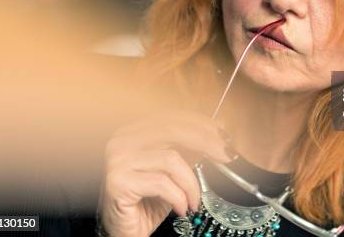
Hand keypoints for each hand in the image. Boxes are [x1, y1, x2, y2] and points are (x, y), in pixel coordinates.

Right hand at [97, 111, 234, 236]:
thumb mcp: (174, 171)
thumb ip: (190, 149)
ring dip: (191, 182)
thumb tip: (218, 130)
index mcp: (134, 131)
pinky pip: (161, 183)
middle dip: (206, 142)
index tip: (223, 134)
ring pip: (171, 159)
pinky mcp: (117, 181)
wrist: (125, 230)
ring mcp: (117, 159)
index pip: (172, 117)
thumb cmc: (146, 201)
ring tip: (195, 199)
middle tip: (225, 156)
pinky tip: (182, 207)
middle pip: (173, 130)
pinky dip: (179, 196)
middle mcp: (122, 140)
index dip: (201, 123)